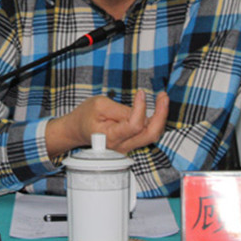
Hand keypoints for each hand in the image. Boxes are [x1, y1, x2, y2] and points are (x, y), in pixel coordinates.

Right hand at [45, 90, 168, 157]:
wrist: (78, 130)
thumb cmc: (86, 115)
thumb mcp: (99, 105)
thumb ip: (120, 110)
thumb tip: (140, 110)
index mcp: (111, 136)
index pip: (134, 125)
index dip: (141, 108)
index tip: (141, 93)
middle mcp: (121, 146)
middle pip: (149, 134)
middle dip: (161, 115)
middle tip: (163, 96)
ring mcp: (127, 147)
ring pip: (151, 135)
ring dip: (160, 117)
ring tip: (162, 98)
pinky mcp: (131, 143)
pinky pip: (147, 134)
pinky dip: (155, 120)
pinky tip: (157, 107)